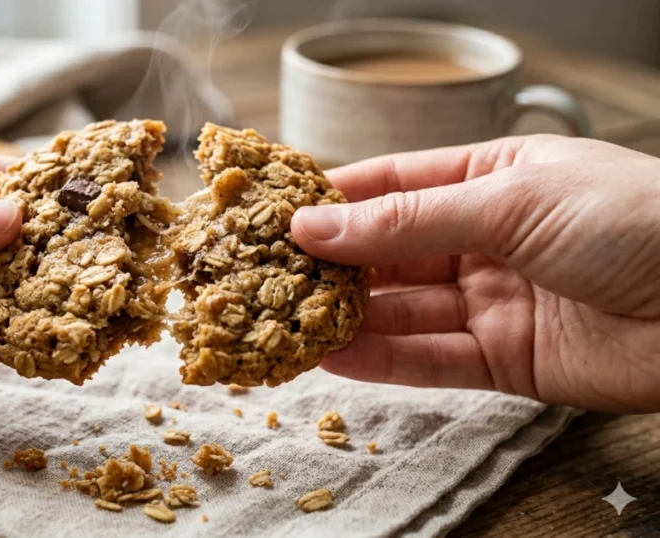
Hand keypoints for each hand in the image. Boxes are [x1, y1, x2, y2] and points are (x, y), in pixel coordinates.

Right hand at [291, 135, 659, 412]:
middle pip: (390, 252)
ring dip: (347, 317)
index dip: (334, 199)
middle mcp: (486, 239)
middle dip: (332, 264)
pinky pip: (429, 360)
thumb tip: (316, 227)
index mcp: (492, 179)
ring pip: (402, 310)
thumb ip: (409, 220)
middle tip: (268, 275)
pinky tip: (332, 357)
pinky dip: (380, 361)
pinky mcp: (504, 360)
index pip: (394, 184)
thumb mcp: (511, 200)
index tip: (275, 213)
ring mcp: (493, 301)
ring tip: (285, 321)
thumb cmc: (634, 221)